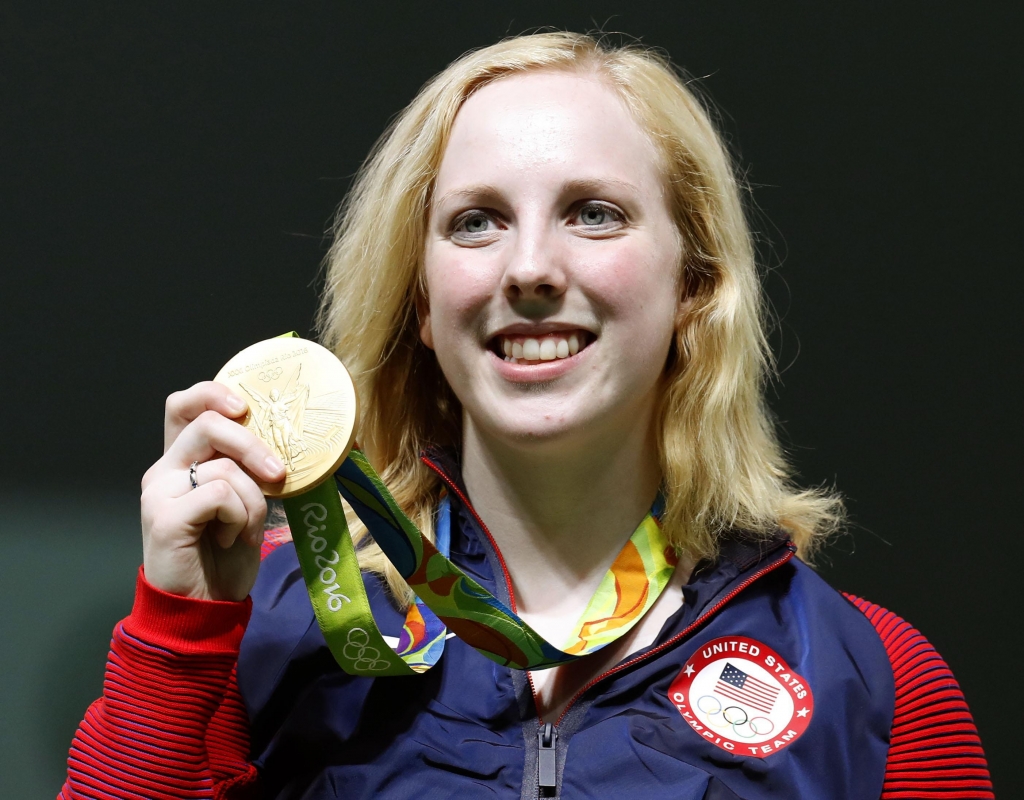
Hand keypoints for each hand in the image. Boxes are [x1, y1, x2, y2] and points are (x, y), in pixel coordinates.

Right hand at [140, 381, 285, 600]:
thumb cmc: (225, 556)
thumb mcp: (244, 502)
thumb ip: (246, 469)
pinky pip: (220, 494)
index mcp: (180, 462)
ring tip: (245, 530)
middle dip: (253, 445)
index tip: (245, 407)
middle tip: (279, 474)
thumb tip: (282, 438)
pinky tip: (232, 539)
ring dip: (253, 500)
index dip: (212, 393)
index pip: (183, 405)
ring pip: (224, 466)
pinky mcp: (165, 517)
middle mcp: (162, 471)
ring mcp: (159, 493)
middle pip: (207, 424)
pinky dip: (240, 516)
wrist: (204, 607)